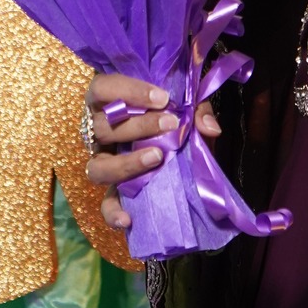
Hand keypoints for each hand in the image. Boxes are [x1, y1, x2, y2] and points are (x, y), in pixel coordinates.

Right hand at [87, 73, 220, 233]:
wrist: (174, 145)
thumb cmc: (171, 116)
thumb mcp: (185, 107)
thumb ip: (197, 111)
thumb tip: (209, 128)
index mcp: (109, 102)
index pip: (103, 89)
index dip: (128, 91)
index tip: (162, 98)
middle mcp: (98, 132)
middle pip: (103, 127)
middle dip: (138, 125)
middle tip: (170, 124)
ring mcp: (103, 162)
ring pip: (98, 166)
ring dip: (126, 164)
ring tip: (156, 157)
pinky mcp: (113, 189)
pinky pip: (105, 203)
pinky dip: (113, 212)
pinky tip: (128, 219)